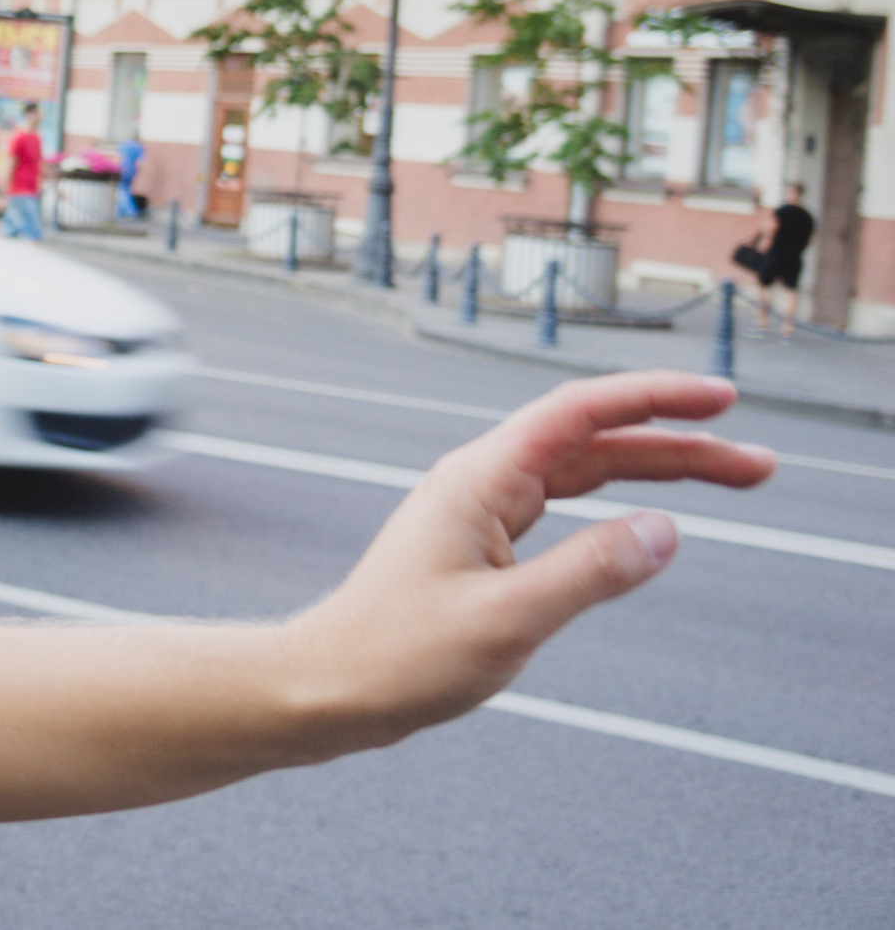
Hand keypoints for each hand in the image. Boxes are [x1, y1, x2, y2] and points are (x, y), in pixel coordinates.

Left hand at [287, 371, 773, 749]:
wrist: (328, 686)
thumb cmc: (397, 656)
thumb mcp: (507, 621)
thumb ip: (589, 574)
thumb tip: (664, 532)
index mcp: (479, 479)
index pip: (580, 414)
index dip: (654, 398)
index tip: (720, 399)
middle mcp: (480, 482)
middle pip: (595, 442)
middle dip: (679, 444)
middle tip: (758, 463)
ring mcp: (480, 512)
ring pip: (584, 473)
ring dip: (657, 474)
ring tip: (732, 482)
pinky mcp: (482, 546)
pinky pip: (563, 507)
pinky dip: (617, 507)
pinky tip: (649, 521)